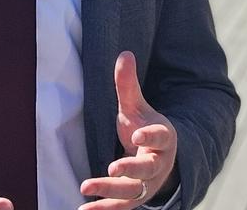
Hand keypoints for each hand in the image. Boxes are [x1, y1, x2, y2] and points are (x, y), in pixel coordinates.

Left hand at [78, 51, 177, 208]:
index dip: (150, 137)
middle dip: (131, 169)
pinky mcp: (134, 198)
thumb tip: (124, 53)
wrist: (157, 158)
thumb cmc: (143, 128)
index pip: (160, 137)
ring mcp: (147, 184)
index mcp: (163, 138)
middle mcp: (158, 164)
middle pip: (147, 170)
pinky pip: (120, 207)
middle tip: (113, 167)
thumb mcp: (136, 107)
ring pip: (132, 192)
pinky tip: (83, 209)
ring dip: (110, 192)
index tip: (136, 136)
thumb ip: (129, 85)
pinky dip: (103, 209)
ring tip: (85, 187)